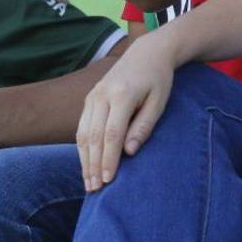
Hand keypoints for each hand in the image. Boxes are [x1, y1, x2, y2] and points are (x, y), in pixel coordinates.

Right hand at [76, 33, 177, 191]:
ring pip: (83, 133)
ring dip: (84, 160)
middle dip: (93, 165)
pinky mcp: (89, 98)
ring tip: (88, 183)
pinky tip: (86, 164)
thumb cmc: (158, 80)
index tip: (109, 181)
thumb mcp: (159, 102)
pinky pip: (82, 126)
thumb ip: (144, 127)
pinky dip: (82, 148)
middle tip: (95, 190)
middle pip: (93, 136)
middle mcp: (102, 94)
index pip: (112, 133)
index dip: (109, 159)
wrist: (147, 52)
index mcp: (122, 94)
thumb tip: (129, 152)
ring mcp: (93, 95)